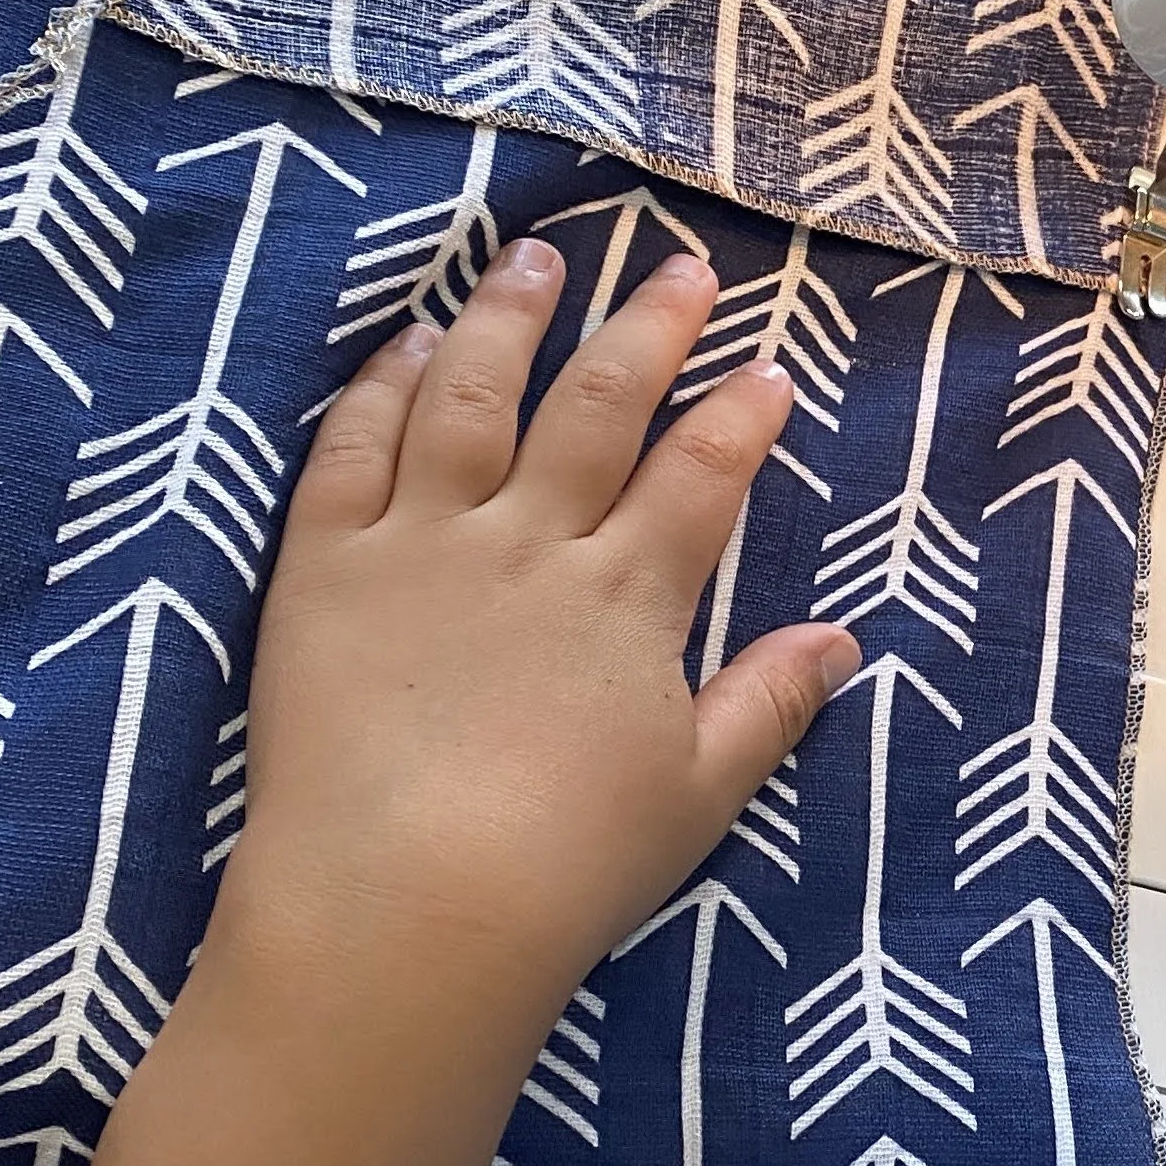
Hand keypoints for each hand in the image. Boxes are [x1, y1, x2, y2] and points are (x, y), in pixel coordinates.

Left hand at [220, 236, 857, 1041]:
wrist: (401, 907)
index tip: (768, 367)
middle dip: (648, 328)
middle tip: (679, 270)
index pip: (702, 475)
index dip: (742, 416)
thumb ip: (768, 704)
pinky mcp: (323, 563)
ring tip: (537, 258)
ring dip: (510, 317)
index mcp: (628, 597)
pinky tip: (410, 344)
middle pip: (598, 405)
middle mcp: (530, 542)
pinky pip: (353, 446)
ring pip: (472, 394)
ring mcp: (421, 542)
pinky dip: (384, 384)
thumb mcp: (697, 795)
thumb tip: (842, 639)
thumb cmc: (562, 869)